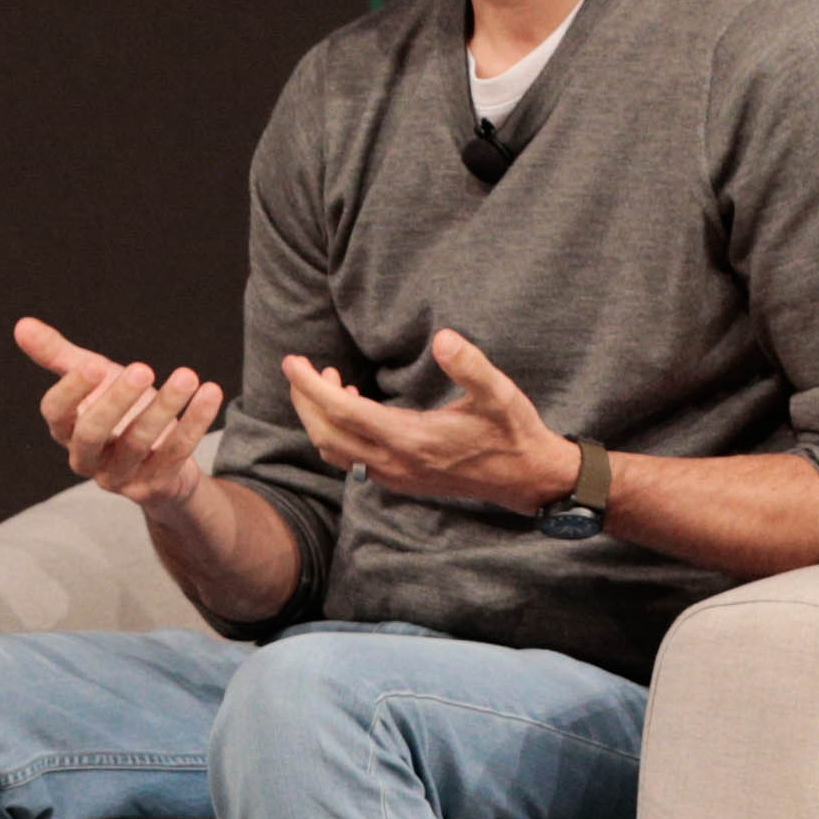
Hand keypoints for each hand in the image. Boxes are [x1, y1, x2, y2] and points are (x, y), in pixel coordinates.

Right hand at [11, 316, 220, 508]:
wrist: (161, 460)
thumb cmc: (120, 412)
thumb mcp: (94, 381)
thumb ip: (59, 356)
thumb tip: (21, 325)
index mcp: (67, 430)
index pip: (55, 414)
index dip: (71, 391)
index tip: (94, 364)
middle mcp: (87, 458)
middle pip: (92, 433)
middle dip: (117, 401)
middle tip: (143, 368)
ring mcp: (119, 477)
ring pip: (138, 444)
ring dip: (164, 408)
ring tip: (187, 375)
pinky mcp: (153, 487)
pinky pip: (174, 455)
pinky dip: (193, 424)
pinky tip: (209, 393)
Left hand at [283, 327, 577, 512]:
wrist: (526, 478)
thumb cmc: (512, 432)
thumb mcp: (500, 394)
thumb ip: (471, 366)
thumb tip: (444, 339)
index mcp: (412, 439)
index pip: (343, 413)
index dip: (311, 387)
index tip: (292, 362)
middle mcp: (396, 462)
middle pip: (326, 434)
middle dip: (305, 400)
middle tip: (302, 366)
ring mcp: (395, 476)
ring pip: (335, 451)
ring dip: (319, 417)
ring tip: (328, 379)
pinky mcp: (399, 480)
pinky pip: (351, 459)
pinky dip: (337, 432)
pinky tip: (353, 404)